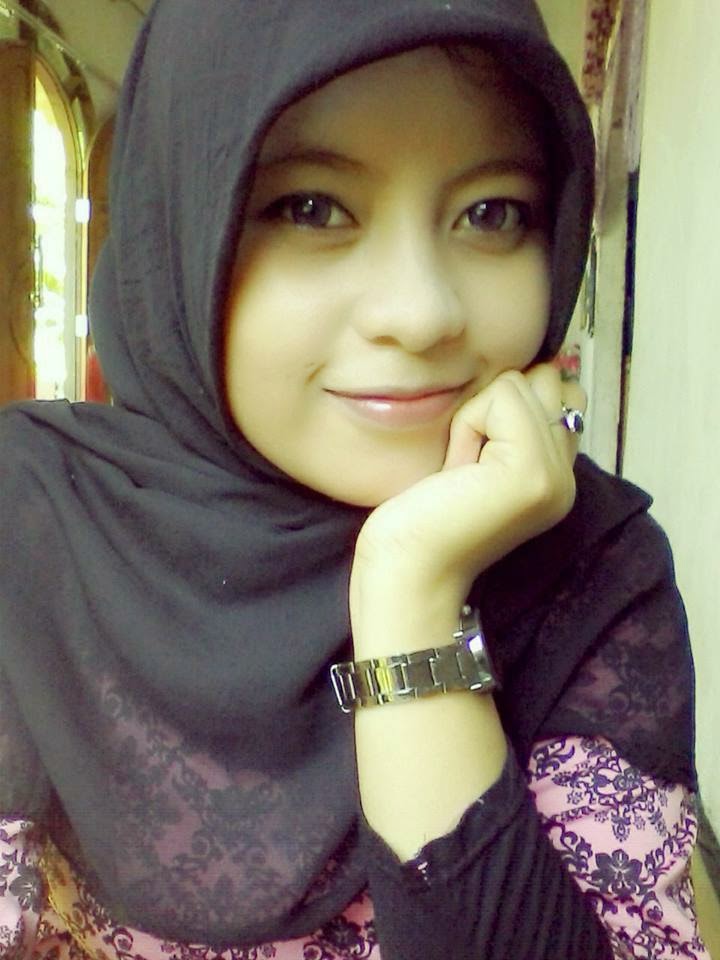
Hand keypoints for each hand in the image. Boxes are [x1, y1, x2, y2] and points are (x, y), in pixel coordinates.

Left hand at [352, 363, 585, 604]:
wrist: (407, 570)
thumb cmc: (423, 515)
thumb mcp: (476, 456)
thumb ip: (510, 420)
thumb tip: (533, 366)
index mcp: (557, 475)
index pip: (557, 392)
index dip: (504, 408)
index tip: (475, 461)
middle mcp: (568, 476)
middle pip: (543, 379)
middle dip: (492, 408)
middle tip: (466, 466)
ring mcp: (557, 475)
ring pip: (521, 384)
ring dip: (477, 417)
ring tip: (461, 470)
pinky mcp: (533, 471)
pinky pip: (503, 398)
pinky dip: (469, 425)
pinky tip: (457, 470)